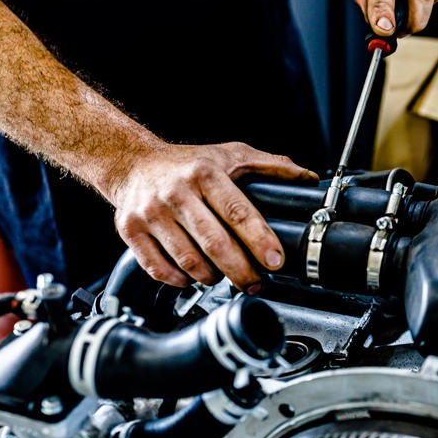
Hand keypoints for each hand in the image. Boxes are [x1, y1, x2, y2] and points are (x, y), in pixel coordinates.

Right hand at [105, 142, 316, 292]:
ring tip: (223, 275)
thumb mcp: (230, 155)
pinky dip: (180, 280)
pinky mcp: (130, 231)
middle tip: (255, 282)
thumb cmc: (188, 163)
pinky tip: (191, 276)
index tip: (275, 260)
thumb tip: (307, 178)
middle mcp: (176, 193)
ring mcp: (150, 213)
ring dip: (211, 277)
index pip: (237, 211)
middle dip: (241, 270)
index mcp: (204, 173)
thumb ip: (270, 166)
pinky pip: (159, 270)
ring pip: (188, 261)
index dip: (259, 239)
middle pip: (214, 243)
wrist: (132, 163)